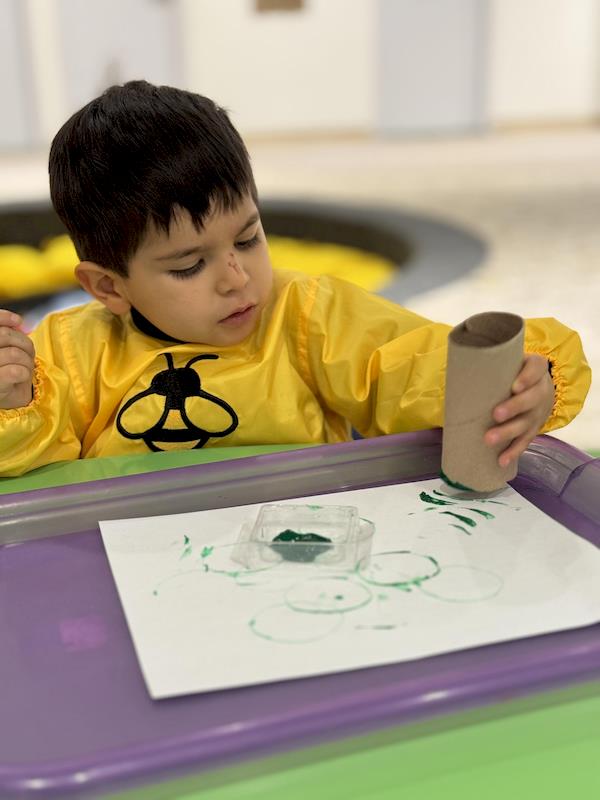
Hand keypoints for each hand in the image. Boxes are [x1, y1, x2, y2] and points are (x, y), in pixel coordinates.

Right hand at [0, 311, 34, 409]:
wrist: (8, 398)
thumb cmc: (6, 369)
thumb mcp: (6, 348)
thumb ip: (8, 333)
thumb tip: (19, 323)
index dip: (4, 317)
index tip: (18, 321)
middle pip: (5, 335)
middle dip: (24, 343)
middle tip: (29, 354)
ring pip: (14, 353)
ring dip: (27, 360)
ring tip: (25, 367)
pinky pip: (16, 371)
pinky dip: (25, 373)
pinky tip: (21, 377)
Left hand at [485, 353, 554, 467]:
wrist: (539, 386)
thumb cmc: (515, 371)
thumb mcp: (510, 361)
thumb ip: (493, 362)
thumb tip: (458, 365)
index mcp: (537, 368)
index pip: (536, 369)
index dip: (527, 378)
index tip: (514, 386)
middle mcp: (542, 390)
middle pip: (532, 399)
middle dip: (514, 408)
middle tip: (495, 414)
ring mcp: (539, 412)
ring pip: (526, 423)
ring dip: (508, 433)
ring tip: (488, 439)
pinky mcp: (534, 429)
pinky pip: (524, 441)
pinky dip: (513, 452)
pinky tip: (501, 460)